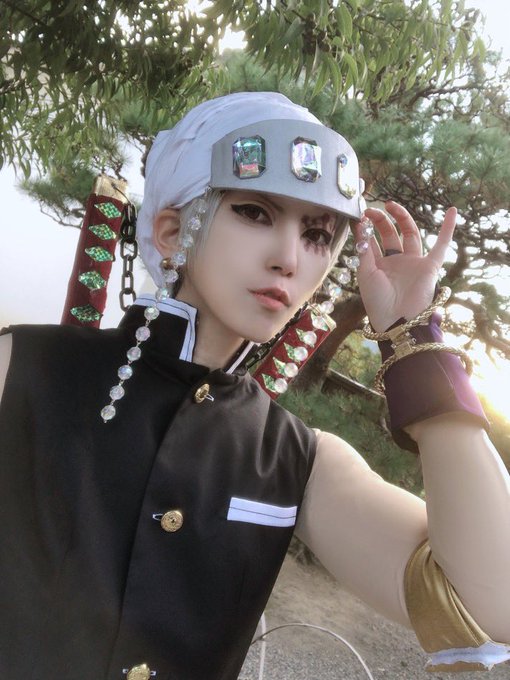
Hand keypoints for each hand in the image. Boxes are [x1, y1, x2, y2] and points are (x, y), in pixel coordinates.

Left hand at [354, 201, 456, 331]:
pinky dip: (447, 229)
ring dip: (402, 218)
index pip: (373, 241)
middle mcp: (396, 262)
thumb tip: (360, 226)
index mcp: (379, 265)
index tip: (360, 216)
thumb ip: (365, 249)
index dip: (366, 228)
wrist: (396, 320)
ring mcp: (413, 263)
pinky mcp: (430, 267)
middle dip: (381, 221)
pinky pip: (441, 246)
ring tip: (391, 205)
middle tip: (373, 210)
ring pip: (411, 234)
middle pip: (390, 234)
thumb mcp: (366, 273)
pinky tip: (451, 211)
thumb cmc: (377, 301)